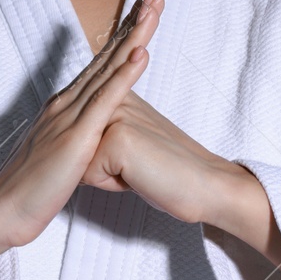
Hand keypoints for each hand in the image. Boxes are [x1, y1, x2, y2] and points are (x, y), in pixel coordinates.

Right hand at [0, 0, 160, 279]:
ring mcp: (70, 116)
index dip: (124, 35)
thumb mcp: (63, 154)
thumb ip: (79, 136)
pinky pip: (104, 101)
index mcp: (65, 105)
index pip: (101, 63)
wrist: (6, 210)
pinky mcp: (75, 137)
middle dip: (133, 23)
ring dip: (134, 37)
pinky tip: (140, 54)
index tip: (145, 11)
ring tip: (153, 10)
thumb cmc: (35, 187)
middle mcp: (66, 102)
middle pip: (106, 56)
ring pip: (108, 69)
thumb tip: (97, 132)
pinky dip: (124, 75)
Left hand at [81, 0, 280, 278]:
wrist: (206, 185)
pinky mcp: (117, 137)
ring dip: (106, 176)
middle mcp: (114, 97)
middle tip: (141, 163)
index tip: (139, 153)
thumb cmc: (167, 170)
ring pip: (80, 161)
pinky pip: (89, 175)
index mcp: (118, 94)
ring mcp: (115, 114)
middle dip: (101, 168)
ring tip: (139, 168)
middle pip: (76, 148)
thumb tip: (74, 142)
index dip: (104, 159)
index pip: (80, 136)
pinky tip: (140, 175)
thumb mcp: (130, 142)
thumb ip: (104, 131)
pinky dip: (112, 185)